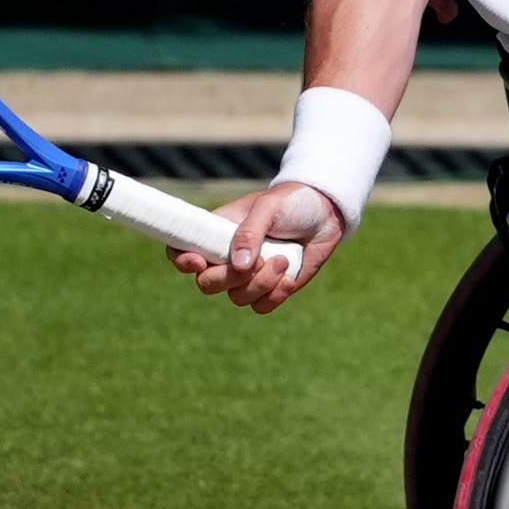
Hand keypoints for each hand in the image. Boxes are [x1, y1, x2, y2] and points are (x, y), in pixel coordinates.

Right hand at [172, 181, 341, 314]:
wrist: (326, 211)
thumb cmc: (290, 202)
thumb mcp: (268, 207)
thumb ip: (250, 232)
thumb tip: (239, 266)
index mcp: (216, 234)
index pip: (182, 251)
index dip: (182, 261)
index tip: (198, 262)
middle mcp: (228, 258)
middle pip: (207, 283)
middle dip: (229, 278)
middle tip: (259, 260)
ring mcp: (249, 276)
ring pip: (237, 298)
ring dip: (260, 285)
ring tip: (282, 261)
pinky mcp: (272, 288)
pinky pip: (262, 306)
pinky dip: (275, 296)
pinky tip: (290, 277)